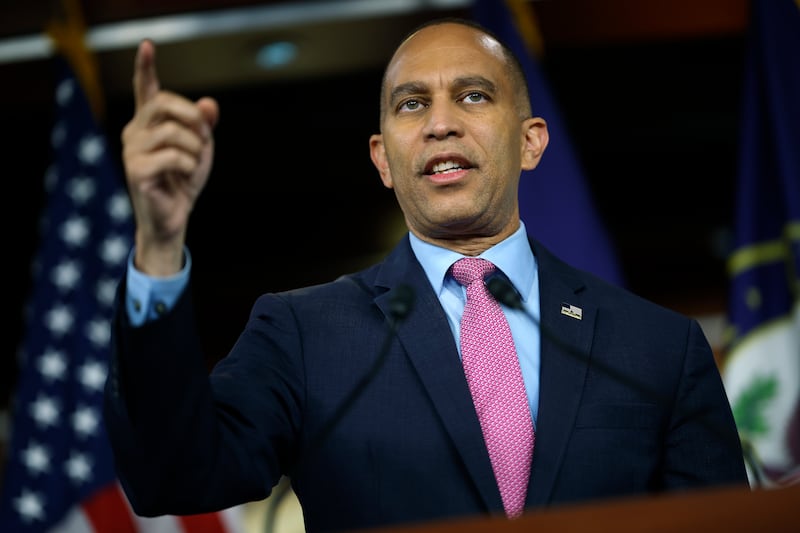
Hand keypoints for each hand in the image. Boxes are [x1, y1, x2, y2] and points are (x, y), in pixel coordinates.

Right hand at [122, 39, 218, 275]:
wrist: (174, 216)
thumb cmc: (183, 180)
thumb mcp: (201, 148)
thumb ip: (204, 124)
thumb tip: (209, 103)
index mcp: (149, 122)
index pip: (145, 89)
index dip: (146, 66)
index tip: (148, 44)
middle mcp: (135, 131)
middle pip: (164, 102)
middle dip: (192, 115)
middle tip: (205, 135)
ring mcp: (132, 150)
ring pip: (172, 131)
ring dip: (195, 146)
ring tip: (194, 163)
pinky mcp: (136, 170)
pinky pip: (172, 155)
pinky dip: (189, 165)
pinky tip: (183, 176)